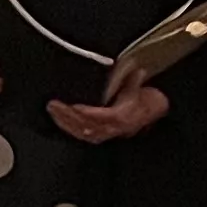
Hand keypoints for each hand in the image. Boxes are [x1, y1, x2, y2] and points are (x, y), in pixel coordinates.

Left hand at [50, 83, 168, 143]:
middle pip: (88, 126)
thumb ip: (134, 80)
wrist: (154, 112)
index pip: (105, 117)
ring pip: (83, 132)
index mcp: (124, 117)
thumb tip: (137, 70)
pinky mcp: (102, 135)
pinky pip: (83, 135)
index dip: (90, 113)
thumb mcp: (140, 87)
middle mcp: (114, 128)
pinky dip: (69, 128)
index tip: (75, 106)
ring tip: (52, 109)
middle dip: (69, 116)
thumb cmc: (145, 99)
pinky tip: (58, 120)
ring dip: (65, 122)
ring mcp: (108, 133)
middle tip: (53, 104)